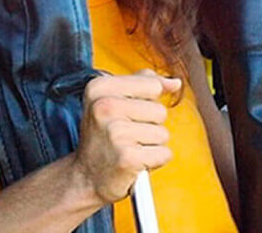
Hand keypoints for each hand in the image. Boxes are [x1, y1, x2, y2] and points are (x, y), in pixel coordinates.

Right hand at [74, 70, 180, 203]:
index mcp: (100, 87)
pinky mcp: (127, 158)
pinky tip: (134, 162)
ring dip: (151, 145)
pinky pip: (164, 154)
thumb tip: (175, 83)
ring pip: (163, 133)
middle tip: (126, 135)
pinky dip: (154, 161)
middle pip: (160, 111)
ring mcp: (115, 133)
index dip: (148, 101)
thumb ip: (145, 84)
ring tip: (129, 148)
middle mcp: (104, 107)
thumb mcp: (114, 100)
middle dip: (150, 125)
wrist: (86, 178)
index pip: (152, 84)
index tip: (128, 113)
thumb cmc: (105, 137)